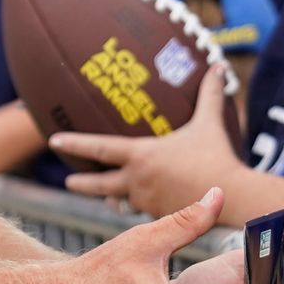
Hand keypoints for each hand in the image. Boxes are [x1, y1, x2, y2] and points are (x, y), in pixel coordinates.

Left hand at [52, 66, 245, 215]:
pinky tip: (144, 208)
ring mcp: (146, 202)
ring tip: (109, 198)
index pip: (99, 149)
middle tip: (68, 182)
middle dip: (81, 183)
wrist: (230, 196)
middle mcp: (137, 180)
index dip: (74, 144)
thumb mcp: (209, 121)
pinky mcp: (159, 218)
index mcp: (141, 155)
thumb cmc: (216, 155)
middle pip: (99, 184)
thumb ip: (210, 93)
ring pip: (121, 201)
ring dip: (113, 198)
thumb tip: (219, 65)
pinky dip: (141, 208)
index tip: (53, 142)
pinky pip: (143, 213)